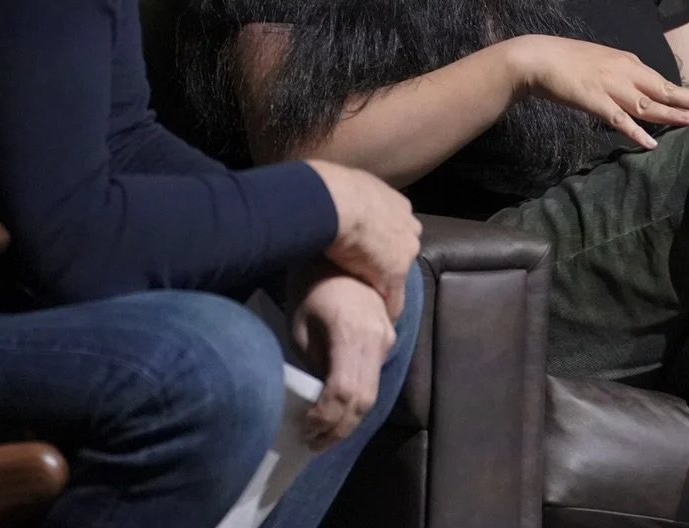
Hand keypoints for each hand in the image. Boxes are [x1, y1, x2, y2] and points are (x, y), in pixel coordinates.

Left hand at [291, 270, 395, 448]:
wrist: (342, 246)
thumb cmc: (311, 285)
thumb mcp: (301, 327)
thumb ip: (314, 365)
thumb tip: (316, 398)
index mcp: (353, 335)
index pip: (344, 393)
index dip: (325, 419)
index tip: (305, 430)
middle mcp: (377, 340)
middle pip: (363, 400)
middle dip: (338, 428)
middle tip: (313, 443)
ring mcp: (386, 337)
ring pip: (372, 391)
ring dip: (348, 418)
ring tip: (322, 433)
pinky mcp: (387, 336)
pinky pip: (374, 376)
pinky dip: (356, 399)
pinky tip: (336, 408)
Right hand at [306, 161, 421, 318]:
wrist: (339, 204)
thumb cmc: (335, 190)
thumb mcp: (350, 185)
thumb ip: (353, 193)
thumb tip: (336, 190)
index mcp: (398, 205)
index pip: (397, 227)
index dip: (383, 239)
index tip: (372, 248)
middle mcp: (408, 227)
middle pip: (403, 249)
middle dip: (389, 259)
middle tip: (369, 271)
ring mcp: (404, 252)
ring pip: (399, 274)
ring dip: (385, 283)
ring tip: (372, 297)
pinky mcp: (393, 275)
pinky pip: (393, 299)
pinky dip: (386, 308)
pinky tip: (378, 318)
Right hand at [506, 36, 688, 149]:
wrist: (540, 58)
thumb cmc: (570, 61)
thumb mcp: (604, 63)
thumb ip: (624, 75)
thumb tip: (641, 89)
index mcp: (629, 63)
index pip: (664, 81)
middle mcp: (626, 73)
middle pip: (665, 89)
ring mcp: (611, 87)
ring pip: (647, 104)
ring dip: (672, 114)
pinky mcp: (594, 101)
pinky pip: (619, 119)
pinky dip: (635, 131)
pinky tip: (651, 142)